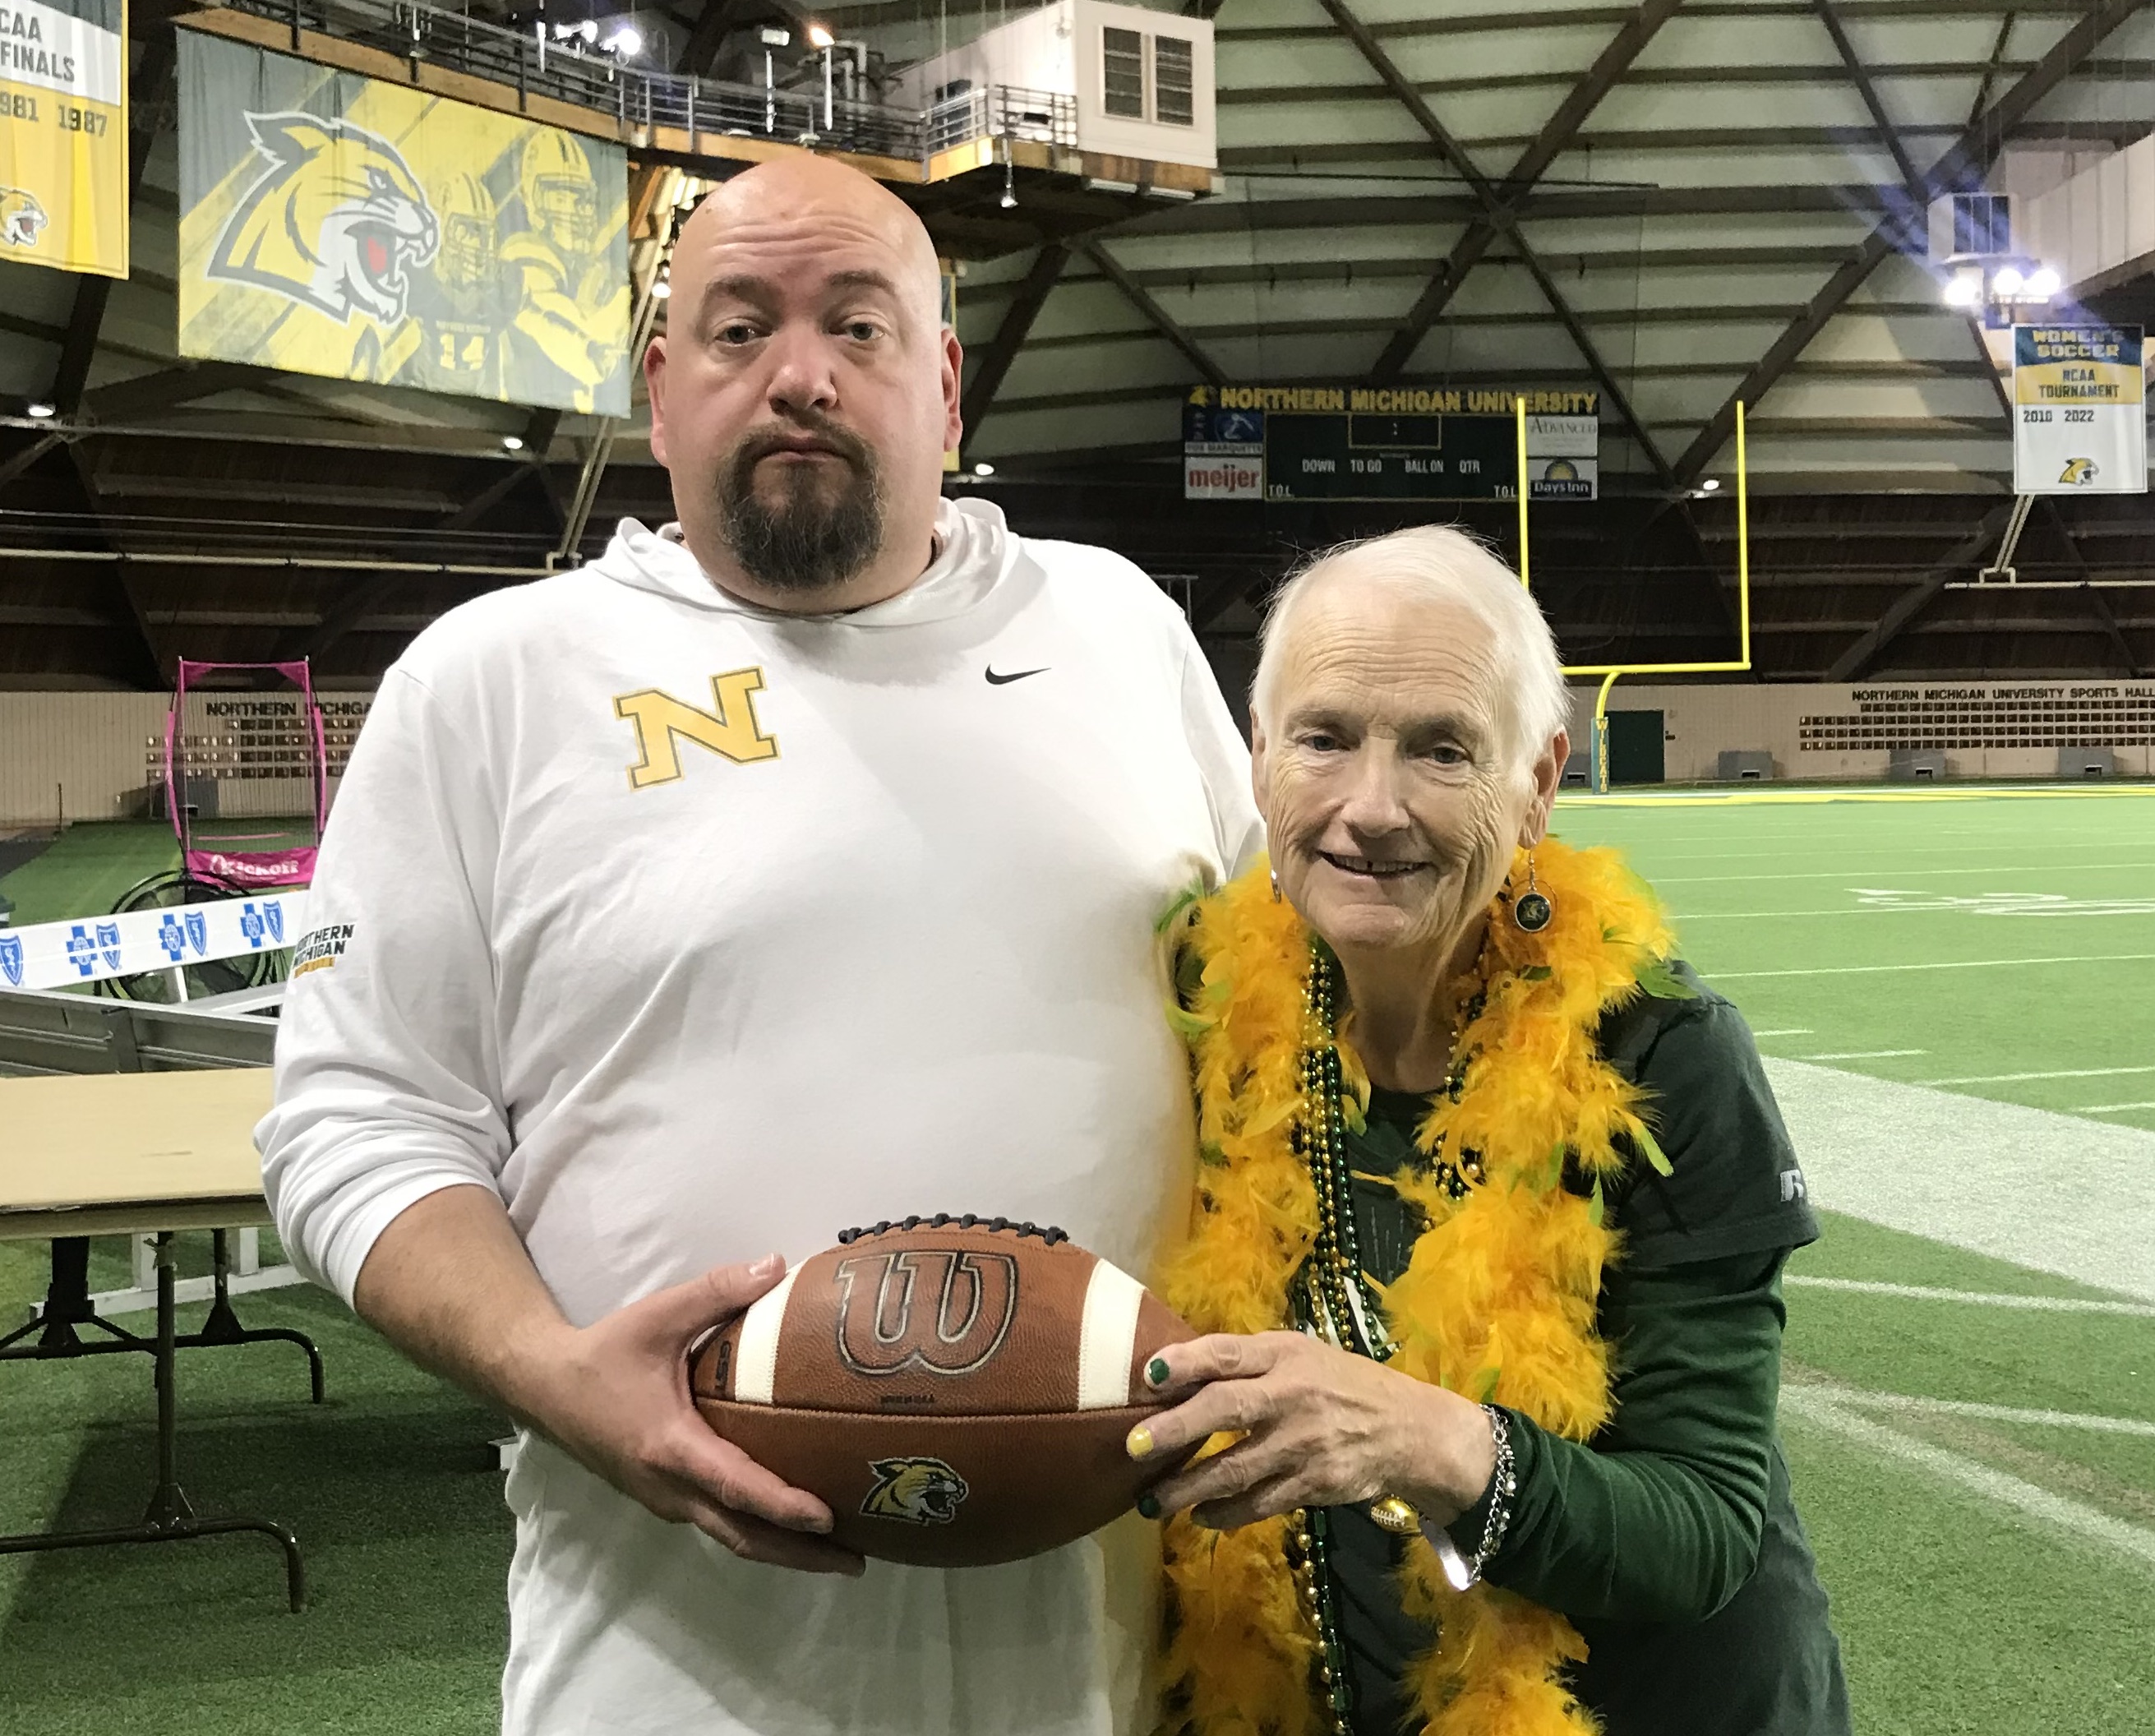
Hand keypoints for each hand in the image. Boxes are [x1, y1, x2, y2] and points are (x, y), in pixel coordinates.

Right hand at [509, 1254, 865, 1575]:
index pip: (735, 1486)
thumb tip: (778, 1266)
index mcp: (670, 1447)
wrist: (544, 1388)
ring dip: (783, 1550)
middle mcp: (670, 1487)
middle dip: (800, 1553)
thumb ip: (716, 1292)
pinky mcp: (664, 1498)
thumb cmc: (602, 1354)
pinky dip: (758, 1532)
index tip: (827, 1518)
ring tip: (837, 1553)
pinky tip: (790, 1523)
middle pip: (743, 1536)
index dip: (782, 1505)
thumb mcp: (657, 1315)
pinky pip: (717, 1524)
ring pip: (730, 1537)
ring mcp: (665, 1500)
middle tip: (857, 1561)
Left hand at [1127, 1331, 1494, 1532]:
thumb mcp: (1303, 1355)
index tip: (1147, 1376)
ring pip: (1236, 1469)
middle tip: (1134, 1447)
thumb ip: (1249, 1362)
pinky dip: (1225, 1513)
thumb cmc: (1342, 1384)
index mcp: (1286, 1355)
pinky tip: (1201, 1517)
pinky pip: (1259, 1503)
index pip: (1228, 1353)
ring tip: (1149, 1502)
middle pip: (1226, 1408)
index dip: (1186, 1362)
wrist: (1411, 1431)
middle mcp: (1293, 1395)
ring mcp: (1304, 1444)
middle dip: (1176, 1428)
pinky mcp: (1314, 1484)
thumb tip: (1175, 1372)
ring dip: (1187, 1488)